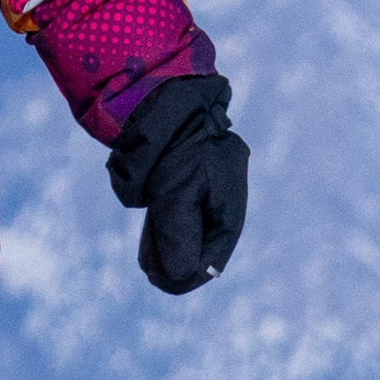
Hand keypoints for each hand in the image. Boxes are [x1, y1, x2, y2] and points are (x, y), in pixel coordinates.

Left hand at [106, 75, 248, 293]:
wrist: (152, 97)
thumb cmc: (169, 145)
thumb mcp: (174, 196)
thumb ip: (178, 237)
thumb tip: (177, 276)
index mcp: (230, 194)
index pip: (219, 245)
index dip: (198, 269)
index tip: (173, 283)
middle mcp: (220, 188)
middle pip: (203, 236)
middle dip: (180, 258)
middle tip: (156, 277)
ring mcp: (201, 180)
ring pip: (187, 223)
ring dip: (169, 245)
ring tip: (149, 266)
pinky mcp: (180, 171)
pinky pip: (175, 208)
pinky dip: (163, 226)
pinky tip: (149, 243)